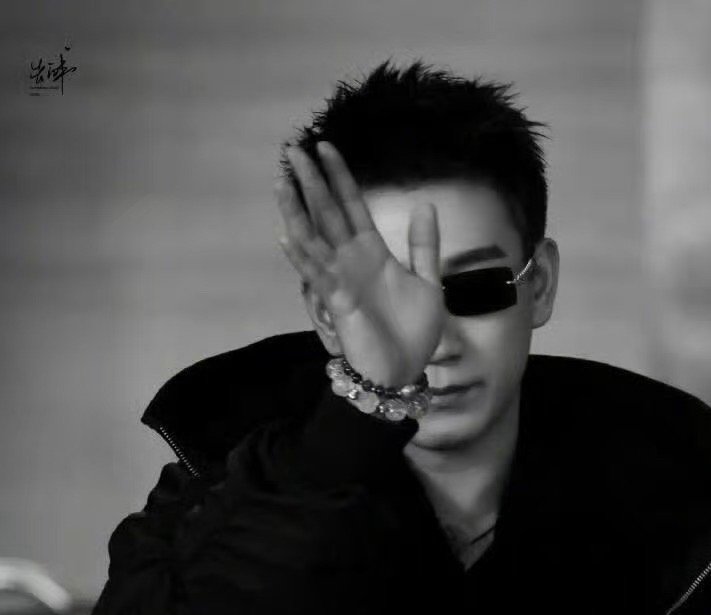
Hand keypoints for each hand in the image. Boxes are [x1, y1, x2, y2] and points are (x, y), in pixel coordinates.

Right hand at [276, 140, 445, 389]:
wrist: (405, 371)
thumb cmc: (414, 332)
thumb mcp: (429, 282)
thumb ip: (424, 245)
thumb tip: (426, 204)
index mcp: (372, 252)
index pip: (351, 205)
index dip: (339, 176)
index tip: (326, 147)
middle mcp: (351, 260)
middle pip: (326, 213)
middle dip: (311, 181)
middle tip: (294, 149)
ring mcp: (341, 280)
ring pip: (313, 239)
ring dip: (296, 211)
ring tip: (281, 183)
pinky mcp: (338, 302)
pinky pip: (317, 276)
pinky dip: (302, 257)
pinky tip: (287, 236)